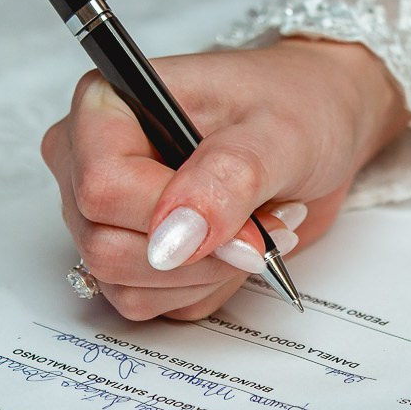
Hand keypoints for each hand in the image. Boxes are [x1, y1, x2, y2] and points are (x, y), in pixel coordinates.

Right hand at [40, 38, 406, 319]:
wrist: (322, 124)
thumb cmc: (297, 105)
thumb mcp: (278, 133)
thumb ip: (225, 179)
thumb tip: (171, 239)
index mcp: (106, 106)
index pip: (100, 188)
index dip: (168, 217)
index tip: (241, 221)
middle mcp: (89, 160)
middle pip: (104, 246)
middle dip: (196, 253)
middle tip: (260, 222)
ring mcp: (104, 214)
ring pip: (124, 286)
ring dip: (204, 273)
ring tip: (252, 227)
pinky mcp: (129, 254)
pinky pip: (150, 304)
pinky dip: (204, 286)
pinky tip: (233, 244)